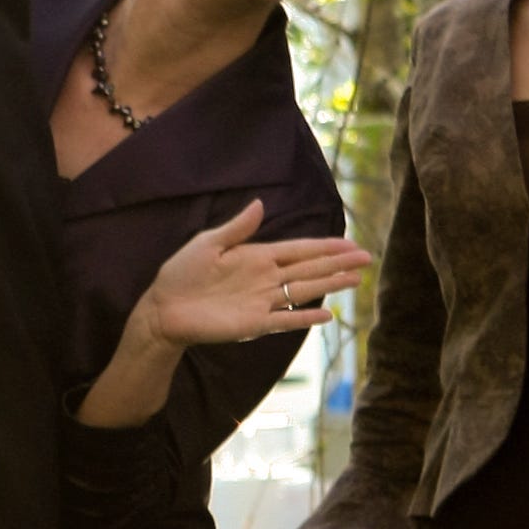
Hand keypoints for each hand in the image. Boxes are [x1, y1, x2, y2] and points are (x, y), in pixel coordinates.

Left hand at [129, 199, 373, 350]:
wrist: (162, 309)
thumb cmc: (181, 274)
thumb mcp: (208, 243)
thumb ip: (237, 227)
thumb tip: (260, 203)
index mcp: (257, 256)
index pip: (298, 250)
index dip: (324, 247)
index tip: (349, 243)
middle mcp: (265, 279)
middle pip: (309, 269)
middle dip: (338, 263)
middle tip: (366, 259)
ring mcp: (262, 302)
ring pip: (304, 292)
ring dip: (330, 286)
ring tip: (357, 281)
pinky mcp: (253, 324)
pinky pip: (285, 320)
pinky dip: (305, 318)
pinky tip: (328, 315)